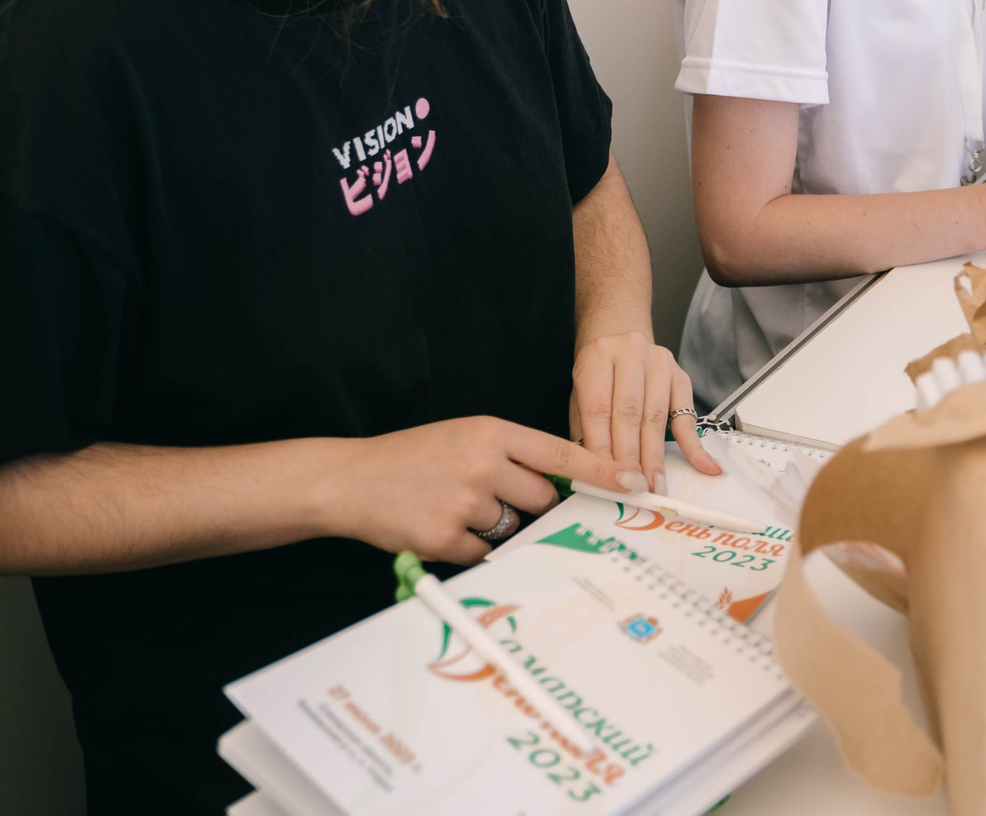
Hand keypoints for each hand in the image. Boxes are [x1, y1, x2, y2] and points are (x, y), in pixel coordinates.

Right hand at [321, 416, 645, 566]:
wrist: (350, 480)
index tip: (636, 484)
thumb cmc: (414, 458)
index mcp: (491, 432)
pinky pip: (482, 553)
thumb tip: (564, 483)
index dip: (603, 471)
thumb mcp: (466, 437)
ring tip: (454, 505)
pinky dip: (468, 546)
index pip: (562, 452)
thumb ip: (513, 454)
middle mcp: (482, 464)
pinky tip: (440, 525)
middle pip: (544, 497)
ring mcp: (463, 503)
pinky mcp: (443, 539)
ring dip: (494, 524)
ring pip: (513, 526)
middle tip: (493, 494)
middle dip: (530, 503)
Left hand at [572, 332, 718, 494]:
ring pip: (656, 418)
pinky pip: (686, 416)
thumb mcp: (579, 396)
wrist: (619, 336)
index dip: (603, 449)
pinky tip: (704, 466)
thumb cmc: (598, 375)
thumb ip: (585, 431)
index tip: (607, 480)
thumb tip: (593, 475)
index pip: (599, 410)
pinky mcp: (681, 376)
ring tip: (654, 486)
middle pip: (630, 415)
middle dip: (631, 458)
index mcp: (597, 357)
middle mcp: (630, 353)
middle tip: (633, 489)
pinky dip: (694, 446)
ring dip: (655, 458)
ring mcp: (660, 362)